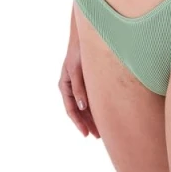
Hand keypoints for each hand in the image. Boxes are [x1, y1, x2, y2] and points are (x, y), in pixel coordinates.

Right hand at [58, 24, 99, 138]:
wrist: (88, 35)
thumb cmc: (80, 51)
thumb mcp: (77, 69)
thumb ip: (79, 87)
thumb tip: (81, 108)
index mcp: (65, 85)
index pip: (71, 109)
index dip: (78, 123)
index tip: (86, 134)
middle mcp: (72, 87)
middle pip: (79, 111)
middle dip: (87, 123)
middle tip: (98, 136)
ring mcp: (80, 84)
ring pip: (85, 106)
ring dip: (92, 117)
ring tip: (103, 130)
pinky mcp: (89, 80)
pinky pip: (91, 98)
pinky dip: (96, 107)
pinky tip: (104, 114)